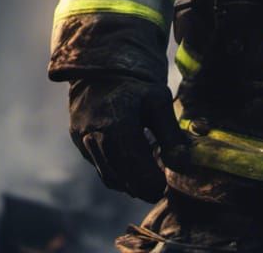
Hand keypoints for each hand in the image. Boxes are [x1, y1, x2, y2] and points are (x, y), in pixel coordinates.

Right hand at [68, 75, 189, 201]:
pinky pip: (103, 169)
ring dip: (132, 184)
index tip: (168, 185)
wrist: (104, 73)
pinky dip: (121, 175)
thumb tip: (182, 164)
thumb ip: (170, 134)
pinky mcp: (80, 147)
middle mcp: (94, 135)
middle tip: (162, 189)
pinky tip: (137, 169)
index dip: (151, 180)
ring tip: (152, 179)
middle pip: (121, 175)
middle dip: (143, 187)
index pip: (133, 162)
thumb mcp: (159, 101)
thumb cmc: (136, 86)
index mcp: (115, 120)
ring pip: (110, 177)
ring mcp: (83, 142)